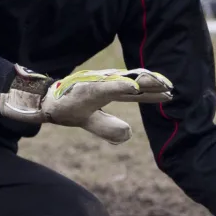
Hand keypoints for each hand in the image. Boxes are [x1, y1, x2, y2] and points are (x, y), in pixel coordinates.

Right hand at [0, 65, 172, 143]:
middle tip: (170, 86)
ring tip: (155, 82)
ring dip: (140, 83)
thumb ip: (108, 126)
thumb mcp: (91, 121)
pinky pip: (105, 89)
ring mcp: (96, 87)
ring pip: (122, 84)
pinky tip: (132, 86)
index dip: (152, 94)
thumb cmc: (67, 108)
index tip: (170, 94)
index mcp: (107, 93)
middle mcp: (105, 87)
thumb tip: (129, 134)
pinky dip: (119, 87)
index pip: (136, 93)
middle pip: (133, 86)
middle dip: (151, 86)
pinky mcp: (86, 91)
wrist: (44, 104)